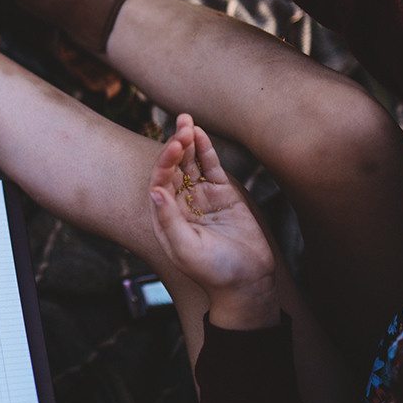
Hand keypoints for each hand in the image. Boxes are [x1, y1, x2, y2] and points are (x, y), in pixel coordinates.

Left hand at [148, 114, 280, 328]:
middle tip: (182, 125)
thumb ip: (169, 220)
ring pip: (191, 164)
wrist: (248, 283)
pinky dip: (206, 151)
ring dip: (187, 142)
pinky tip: (199, 134)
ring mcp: (202, 197)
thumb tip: (154, 190)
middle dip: (175, 145)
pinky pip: (212, 168)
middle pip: (174, 168)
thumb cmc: (213, 272)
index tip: (175, 145)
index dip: (165, 162)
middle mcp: (180, 204)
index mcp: (165, 217)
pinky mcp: (224, 195)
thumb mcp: (186, 249)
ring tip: (186, 119)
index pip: (160, 181)